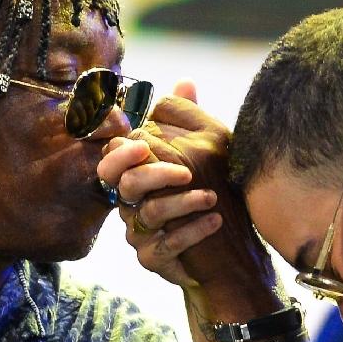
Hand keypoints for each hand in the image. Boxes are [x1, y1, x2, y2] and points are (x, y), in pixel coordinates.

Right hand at [98, 80, 271, 295]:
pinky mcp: (154, 259)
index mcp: (137, 176)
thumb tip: (185, 81)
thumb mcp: (207, 152)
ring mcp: (140, 233)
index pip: (112, 160)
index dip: (121, 153)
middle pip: (125, 185)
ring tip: (213, 198)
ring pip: (149, 215)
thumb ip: (190, 120)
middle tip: (187, 172)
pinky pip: (166, 245)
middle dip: (155, 175)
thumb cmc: (212, 194)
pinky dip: (193, 232)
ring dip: (183, 203)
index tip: (145, 144)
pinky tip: (216, 221)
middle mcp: (131, 204)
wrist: (230, 250)